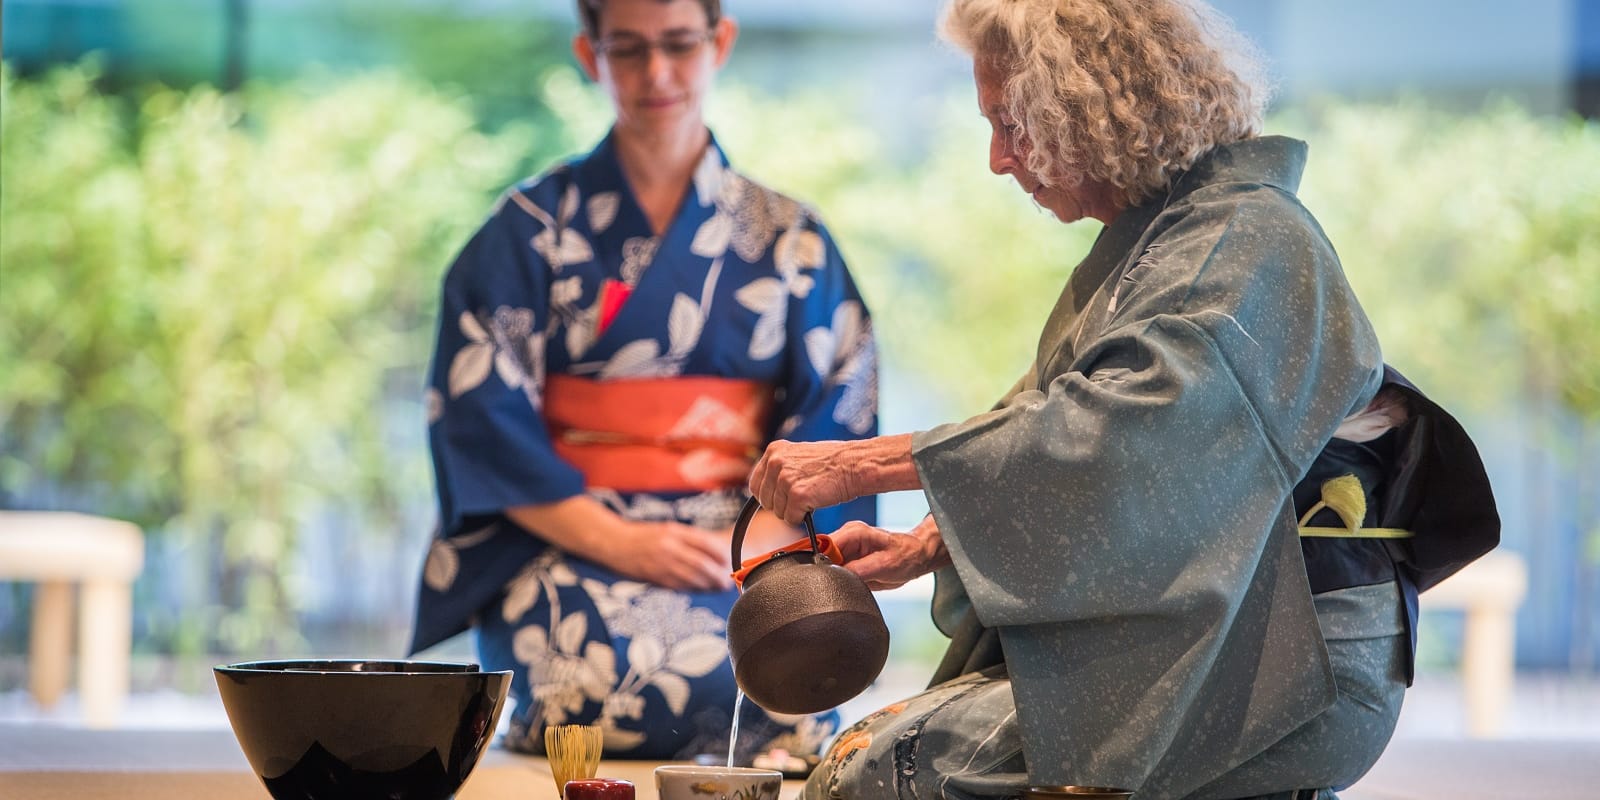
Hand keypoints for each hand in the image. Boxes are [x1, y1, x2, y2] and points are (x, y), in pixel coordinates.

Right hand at [605, 520, 734, 591]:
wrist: (613, 543)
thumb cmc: (642, 535)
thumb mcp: (666, 529)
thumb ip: (687, 538)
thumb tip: (712, 550)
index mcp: (674, 532)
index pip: (706, 544)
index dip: (722, 554)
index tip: (730, 560)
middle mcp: (669, 547)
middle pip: (702, 564)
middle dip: (718, 573)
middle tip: (728, 578)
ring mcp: (661, 564)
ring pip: (692, 578)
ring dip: (708, 584)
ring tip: (718, 586)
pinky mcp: (654, 578)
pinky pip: (679, 586)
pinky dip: (693, 588)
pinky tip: (701, 589)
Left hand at [749, 434, 919, 524]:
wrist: (855, 464)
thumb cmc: (833, 462)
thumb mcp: (799, 456)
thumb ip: (780, 468)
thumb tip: (768, 488)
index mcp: (774, 451)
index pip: (755, 483)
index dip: (768, 495)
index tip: (780, 498)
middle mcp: (775, 463)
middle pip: (765, 500)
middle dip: (781, 504)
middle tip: (800, 499)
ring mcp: (785, 479)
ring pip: (777, 512)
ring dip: (793, 511)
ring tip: (811, 497)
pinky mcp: (797, 496)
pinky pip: (790, 518)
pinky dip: (802, 517)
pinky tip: (815, 504)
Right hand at [830, 517, 949, 589]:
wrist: (916, 557)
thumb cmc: (906, 556)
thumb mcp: (884, 566)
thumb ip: (858, 571)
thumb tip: (837, 576)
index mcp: (853, 532)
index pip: (822, 544)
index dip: (817, 561)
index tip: (820, 577)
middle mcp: (846, 537)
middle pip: (819, 555)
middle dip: (823, 571)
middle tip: (836, 584)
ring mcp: (845, 548)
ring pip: (824, 564)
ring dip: (830, 576)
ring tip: (847, 582)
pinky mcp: (847, 558)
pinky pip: (833, 569)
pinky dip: (836, 578)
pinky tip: (848, 583)